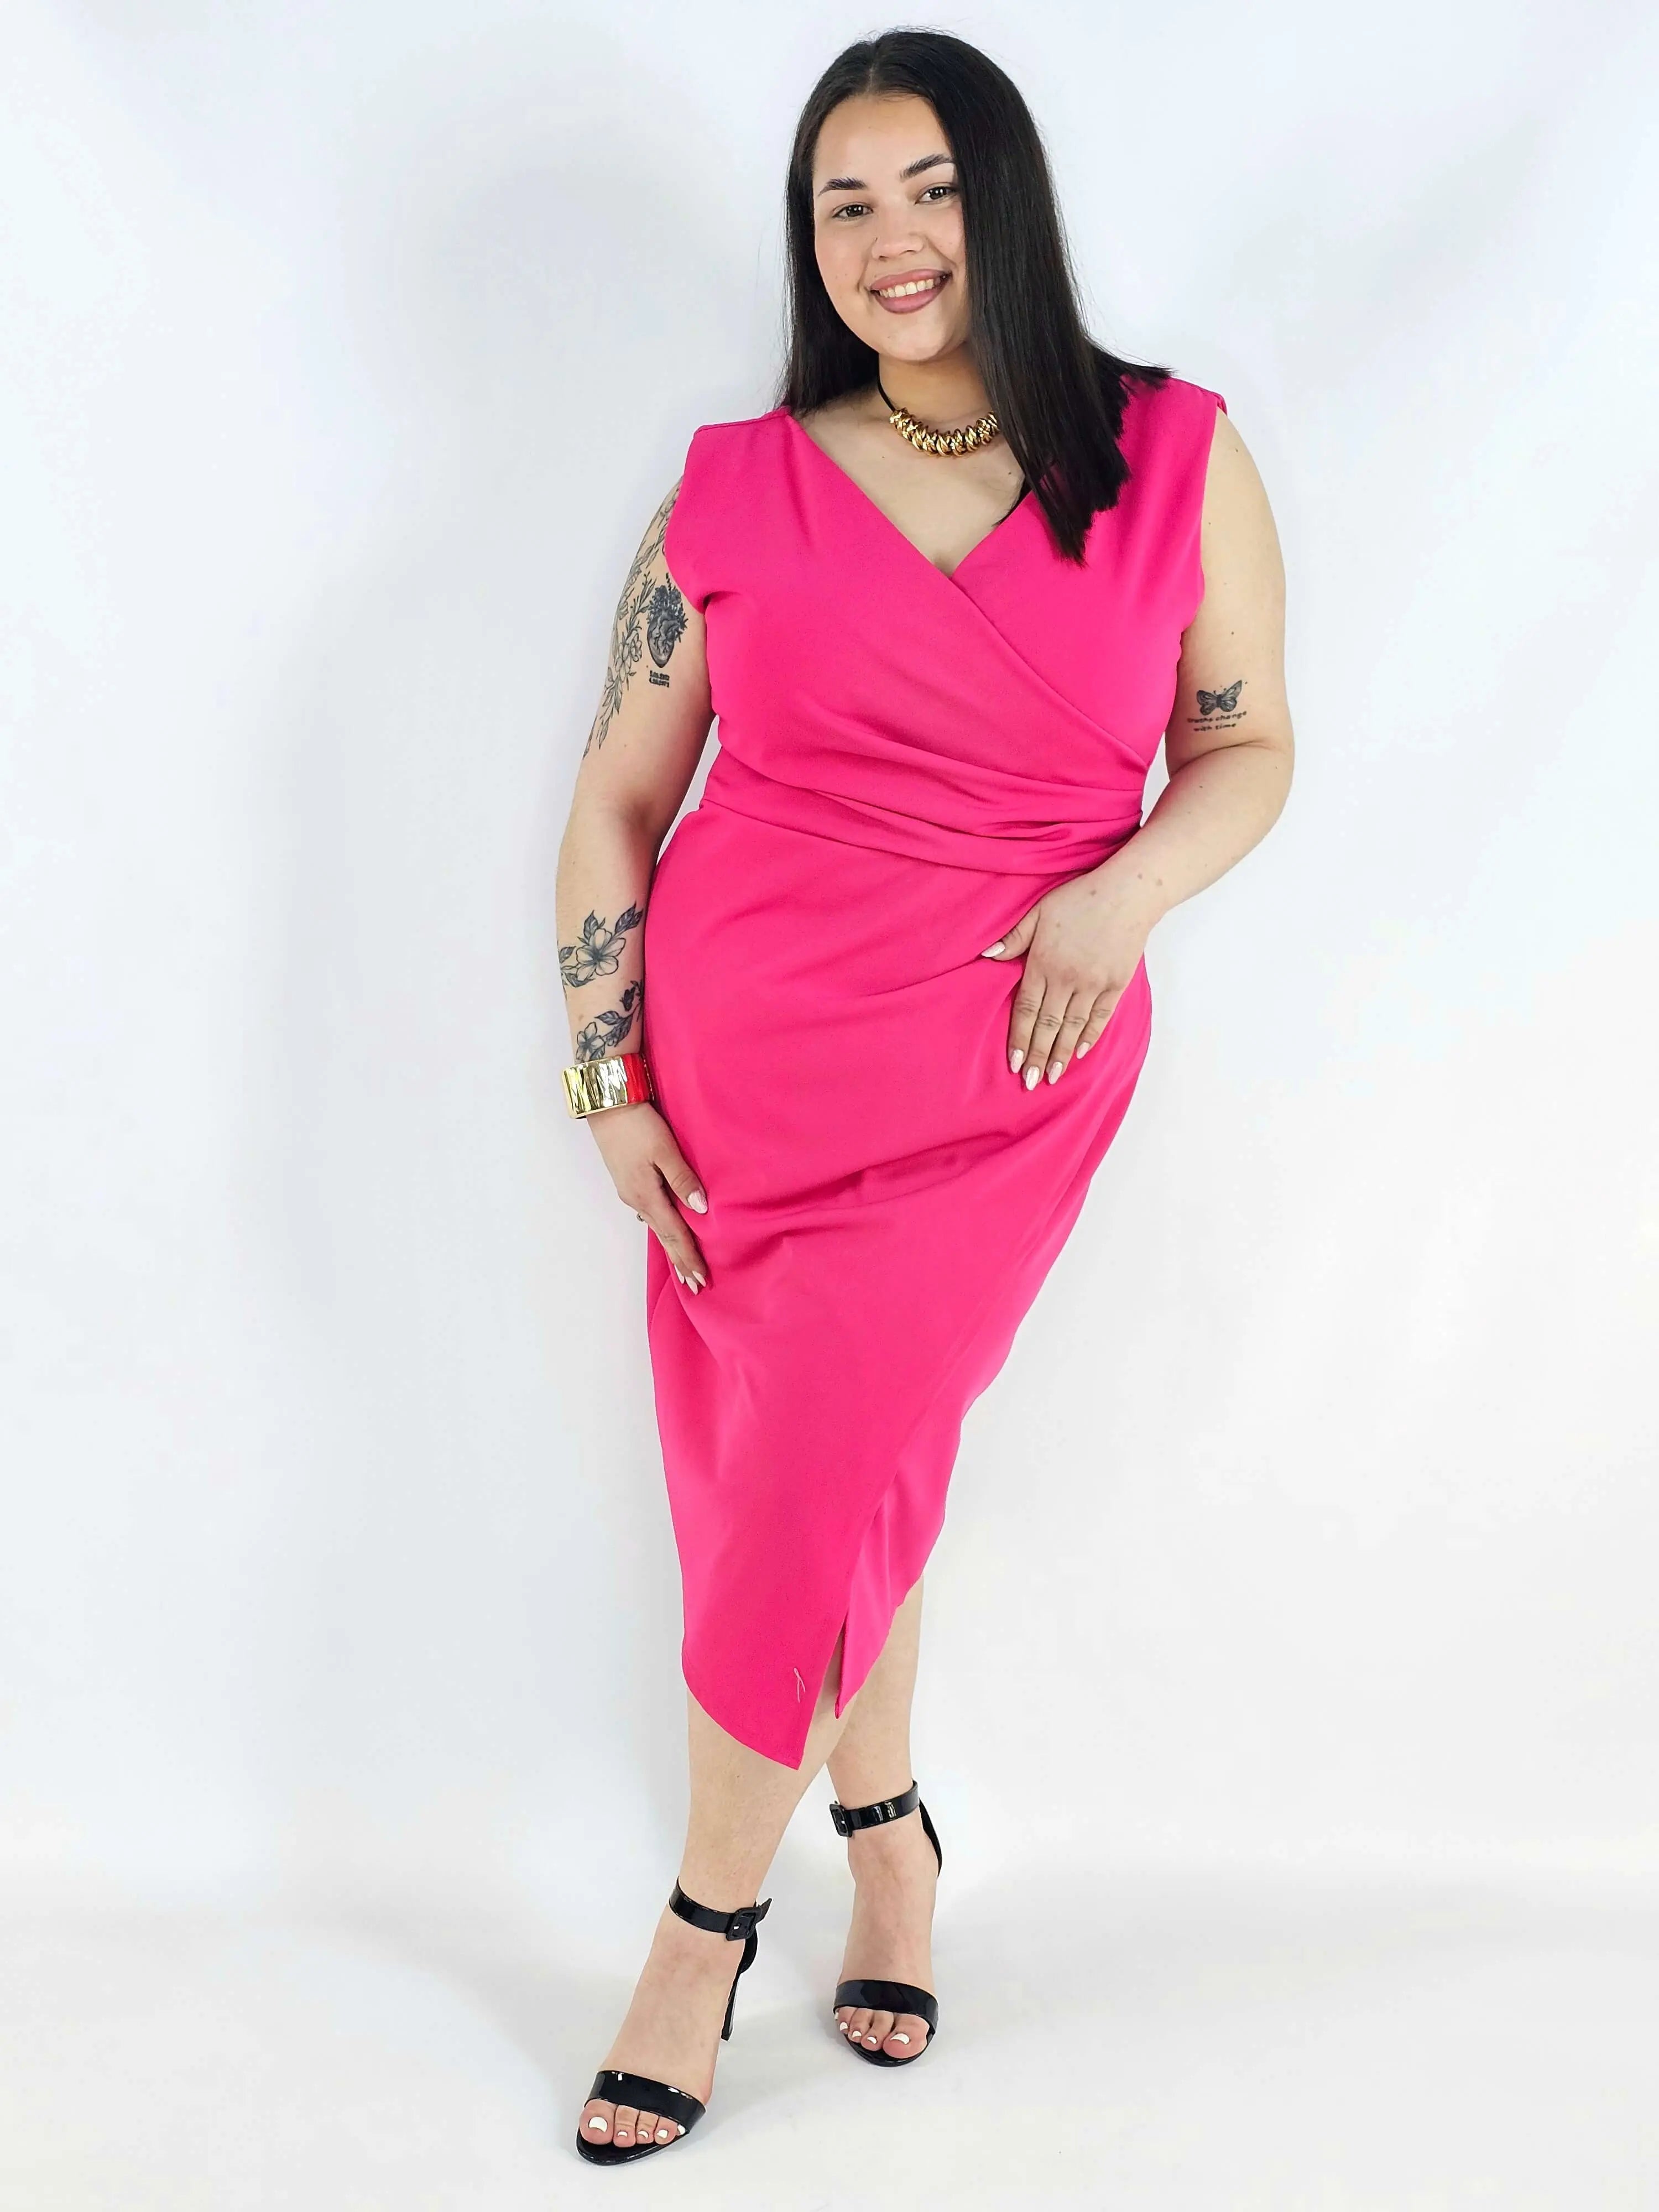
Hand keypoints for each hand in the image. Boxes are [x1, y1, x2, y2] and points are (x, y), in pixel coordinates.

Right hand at [584, 1097, 709, 1289]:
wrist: (607, 1105)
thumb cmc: (638, 1124)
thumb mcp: (665, 1149)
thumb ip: (683, 1179)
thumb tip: (701, 1209)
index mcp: (647, 1195)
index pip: (674, 1234)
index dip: (689, 1257)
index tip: (702, 1279)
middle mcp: (636, 1199)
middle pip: (663, 1236)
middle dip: (680, 1261)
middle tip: (694, 1286)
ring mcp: (629, 1191)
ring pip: (656, 1226)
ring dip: (671, 1247)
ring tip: (682, 1266)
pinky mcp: (628, 1181)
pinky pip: (649, 1212)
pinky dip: (661, 1228)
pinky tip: (665, 1229)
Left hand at [980, 860, 1162, 1086]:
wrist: (1128, 893)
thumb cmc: (1080, 898)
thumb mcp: (1038, 911)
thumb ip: (1014, 939)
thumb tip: (987, 956)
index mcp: (1043, 963)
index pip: (1027, 1009)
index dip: (1019, 1038)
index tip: (1013, 1062)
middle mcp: (1067, 979)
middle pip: (1048, 1025)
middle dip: (1037, 1055)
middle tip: (1029, 1082)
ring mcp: (1093, 983)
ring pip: (1073, 1027)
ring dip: (1062, 1054)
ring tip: (1052, 1076)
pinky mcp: (1116, 984)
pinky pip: (1100, 1017)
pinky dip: (1090, 1036)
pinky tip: (1081, 1052)